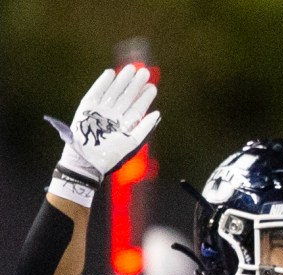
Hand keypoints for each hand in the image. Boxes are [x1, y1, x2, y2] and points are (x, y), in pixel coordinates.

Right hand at [49, 65, 158, 188]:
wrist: (88, 160)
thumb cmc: (110, 156)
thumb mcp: (132, 142)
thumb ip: (145, 128)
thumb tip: (158, 114)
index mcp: (125, 124)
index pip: (137, 108)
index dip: (144, 97)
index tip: (152, 87)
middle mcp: (114, 116)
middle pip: (126, 97)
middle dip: (135, 85)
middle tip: (144, 72)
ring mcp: (101, 110)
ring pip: (114, 92)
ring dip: (122, 80)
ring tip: (131, 69)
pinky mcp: (87, 107)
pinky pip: (96, 91)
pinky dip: (103, 83)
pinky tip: (111, 73)